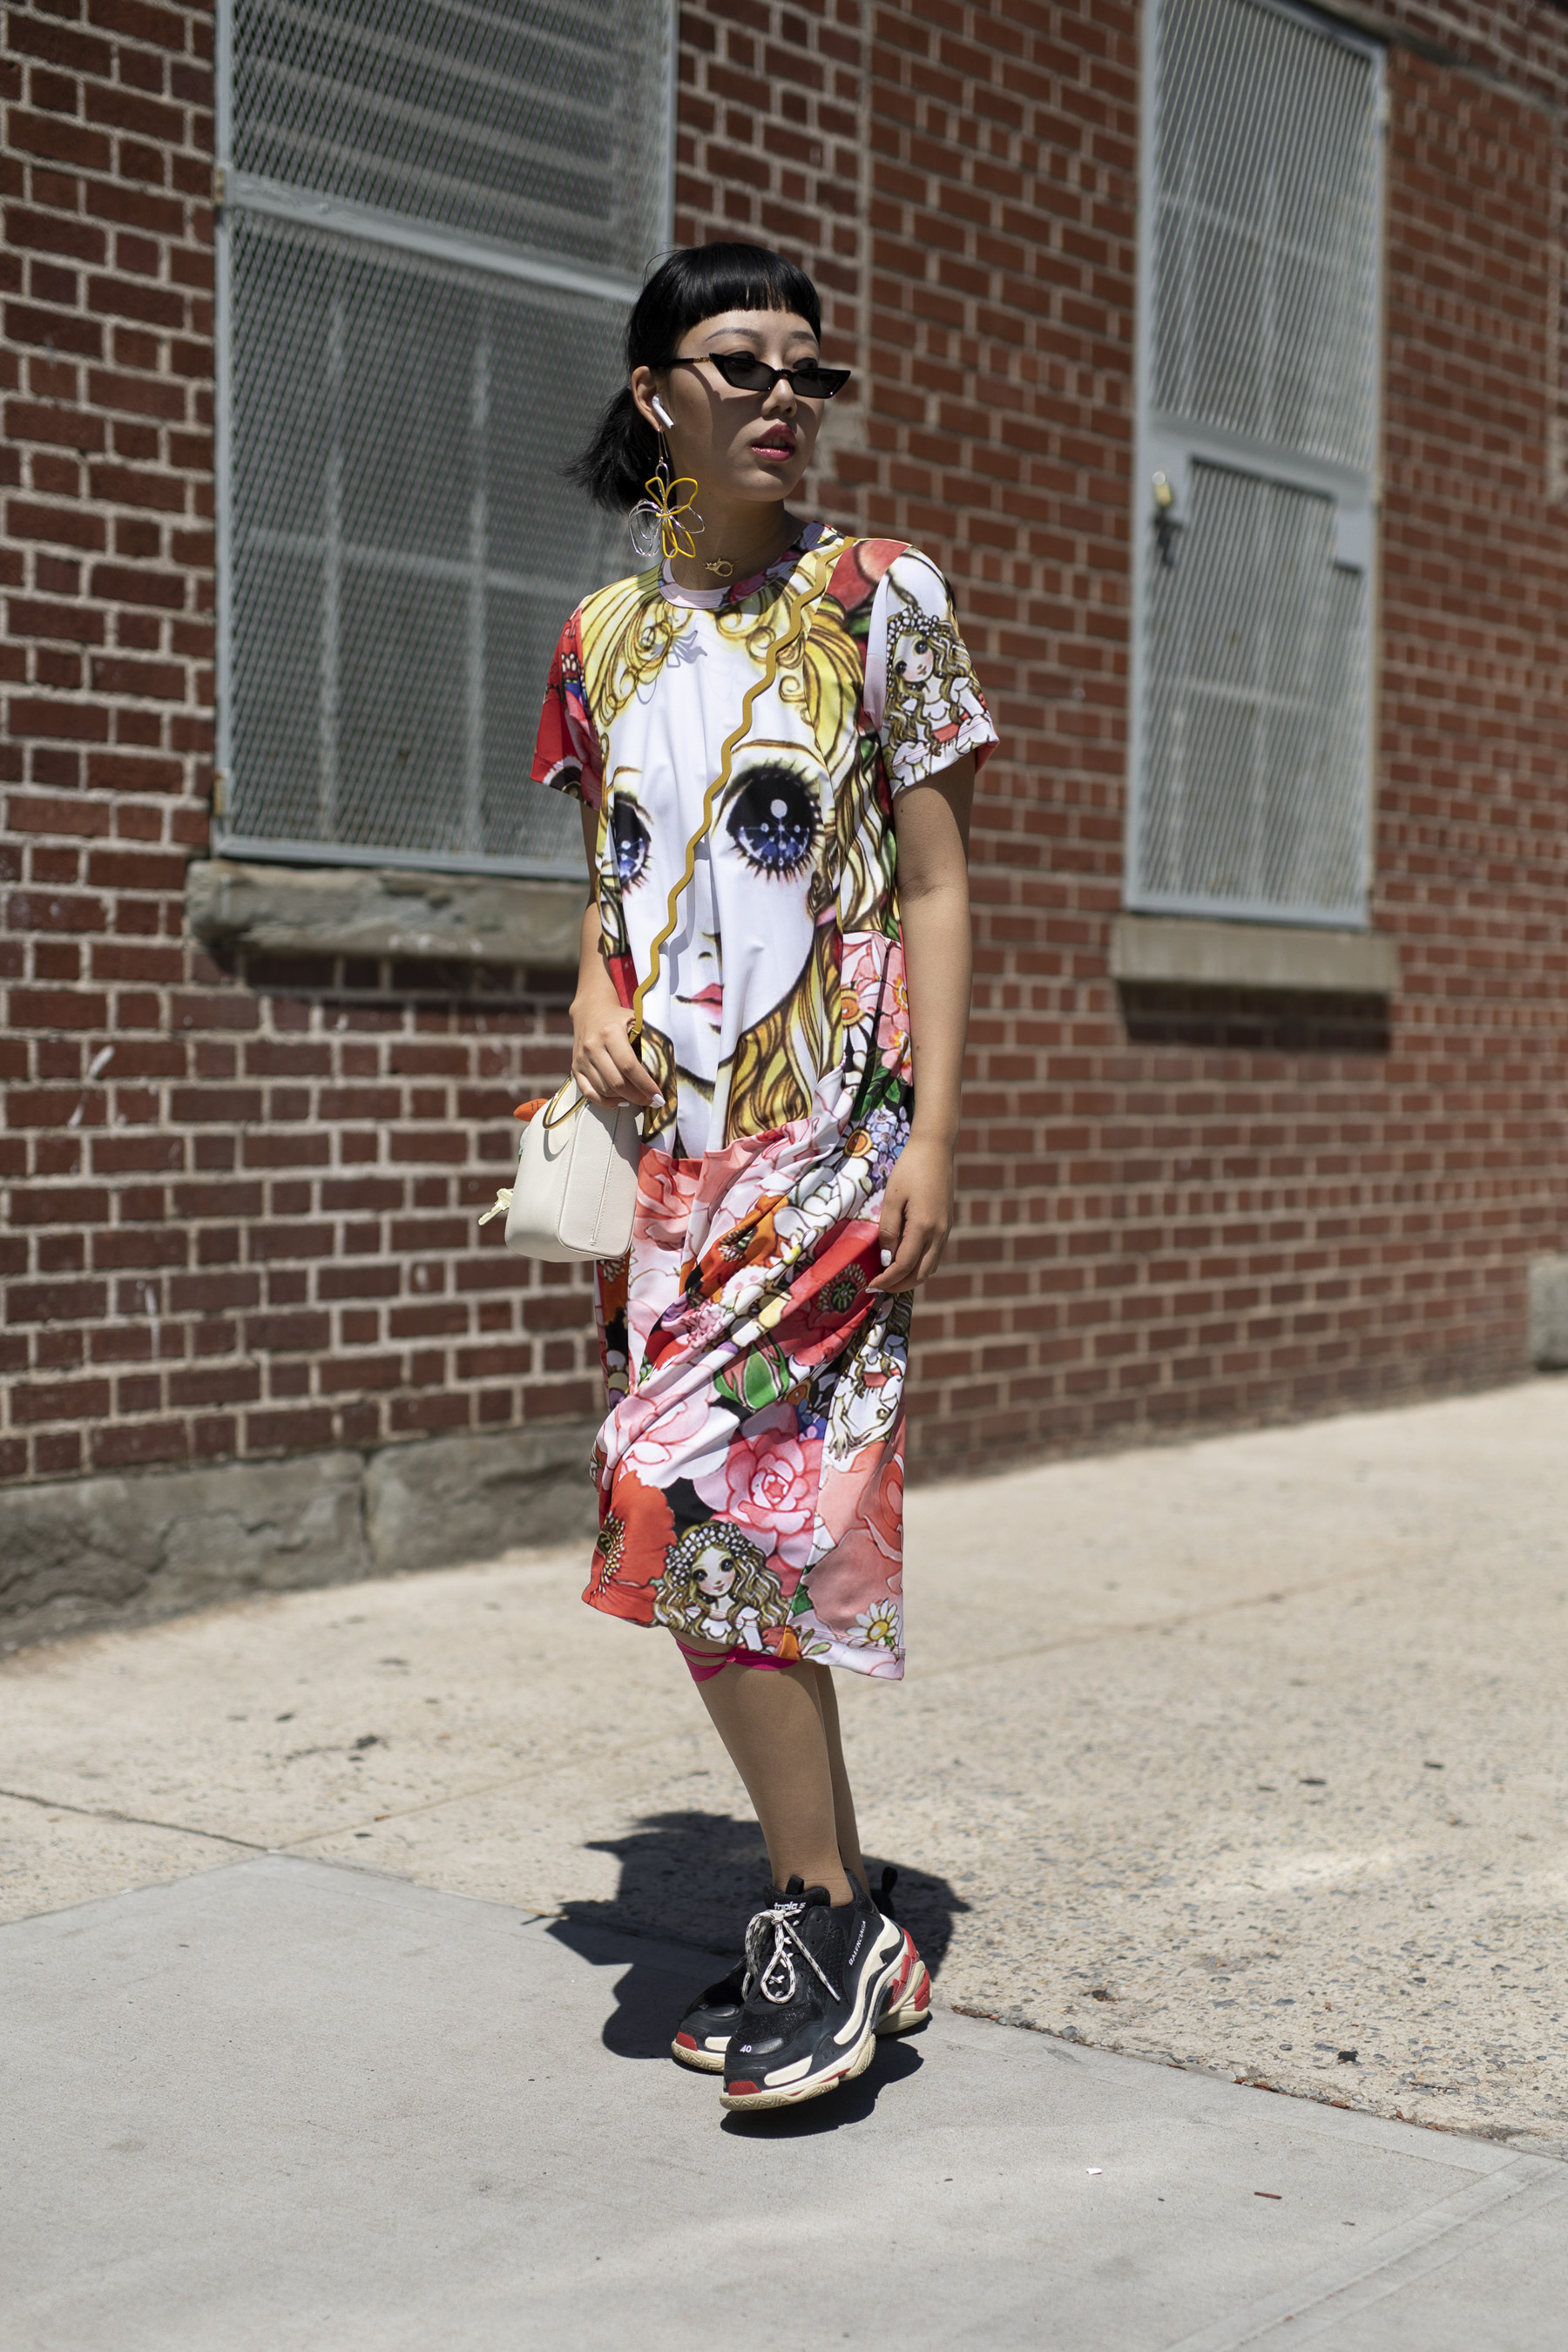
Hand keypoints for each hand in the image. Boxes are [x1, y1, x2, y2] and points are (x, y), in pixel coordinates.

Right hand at [571, 994, 661, 1109]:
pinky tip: (620, 1100)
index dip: (645, 1085)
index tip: (658, 1096)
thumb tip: (667, 1066)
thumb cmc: (618, 1017)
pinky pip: (588, 1093)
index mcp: (609, 1033)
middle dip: (637, 1096)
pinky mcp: (575, 1067)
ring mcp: (582, 1059)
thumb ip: (648, 1039)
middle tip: (651, 1100)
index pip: (629, 1066)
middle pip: (616, 1082)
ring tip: (639, 1098)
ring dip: (624, 1099)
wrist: (590, 1010)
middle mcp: (592, 1046)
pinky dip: (605, 1102)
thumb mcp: (635, 1020)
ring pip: (604, 1090)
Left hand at [867, 1134, 954, 1291]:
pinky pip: (935, 1256)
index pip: (904, 1266)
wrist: (936, 1149)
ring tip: (889, 1278)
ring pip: (931, 1268)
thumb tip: (887, 1260)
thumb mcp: (892, 1198)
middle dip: (899, 1285)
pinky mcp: (947, 1226)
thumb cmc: (909, 1169)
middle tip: (878, 1287)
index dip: (886, 1280)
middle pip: (921, 1274)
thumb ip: (889, 1231)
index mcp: (924, 1227)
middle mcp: (939, 1234)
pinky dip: (920, 1265)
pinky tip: (904, 1261)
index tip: (870, 1285)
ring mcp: (946, 1231)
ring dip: (911, 1278)